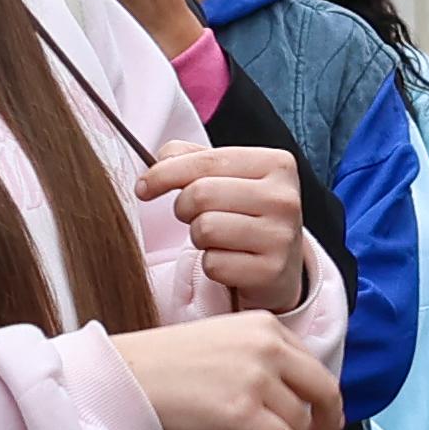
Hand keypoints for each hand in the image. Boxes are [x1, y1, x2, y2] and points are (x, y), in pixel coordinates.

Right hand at [109, 311, 344, 429]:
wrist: (121, 378)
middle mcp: (266, 346)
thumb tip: (301, 398)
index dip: (321, 396)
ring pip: (300, 423)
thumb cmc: (164, 366)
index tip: (320, 415)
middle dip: (327, 421)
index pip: (312, 364)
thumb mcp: (223, 342)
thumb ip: (262, 359)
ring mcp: (255, 378)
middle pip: (324, 390)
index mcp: (264, 325)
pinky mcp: (242, 412)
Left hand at [138, 142, 310, 310]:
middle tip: (194, 217)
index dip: (164, 173)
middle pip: (201, 194)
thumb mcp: (228, 177)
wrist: (280, 266)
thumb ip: (190, 158)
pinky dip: (212, 265)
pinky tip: (230, 261)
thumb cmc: (245, 215)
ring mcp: (282, 236)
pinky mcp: (272, 271)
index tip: (144, 187)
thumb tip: (157, 162)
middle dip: (184, 208)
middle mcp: (285, 198)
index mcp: (277, 164)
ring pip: (205, 229)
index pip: (206, 161)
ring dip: (199, 238)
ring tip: (217, 239)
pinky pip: (214, 264)